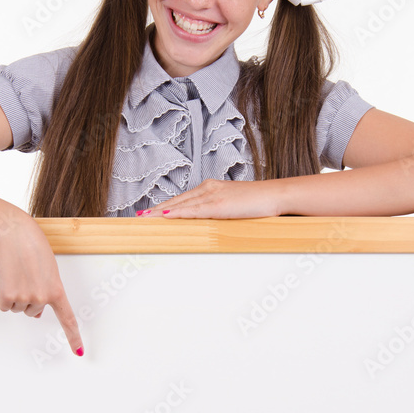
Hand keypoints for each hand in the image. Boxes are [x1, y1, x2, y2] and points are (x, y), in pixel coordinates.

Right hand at [0, 217, 84, 355]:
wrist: (13, 234)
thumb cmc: (33, 247)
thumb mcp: (49, 271)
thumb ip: (47, 292)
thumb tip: (35, 315)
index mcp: (57, 290)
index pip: (67, 319)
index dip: (74, 337)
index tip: (79, 352)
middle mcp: (42, 298)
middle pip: (33, 311)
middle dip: (29, 297)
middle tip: (27, 276)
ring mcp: (24, 298)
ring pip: (18, 308)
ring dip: (16, 295)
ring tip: (18, 274)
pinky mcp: (7, 295)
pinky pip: (5, 306)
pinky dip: (4, 295)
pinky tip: (7, 278)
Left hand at [136, 179, 283, 218]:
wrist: (275, 195)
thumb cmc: (258, 203)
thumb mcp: (234, 207)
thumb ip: (219, 212)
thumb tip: (208, 224)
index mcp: (211, 188)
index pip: (182, 199)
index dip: (164, 206)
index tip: (149, 212)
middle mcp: (208, 188)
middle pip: (177, 200)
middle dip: (156, 209)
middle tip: (138, 216)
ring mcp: (213, 195)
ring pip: (181, 204)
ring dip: (160, 211)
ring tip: (144, 217)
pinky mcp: (218, 204)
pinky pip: (193, 210)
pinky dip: (177, 213)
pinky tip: (165, 216)